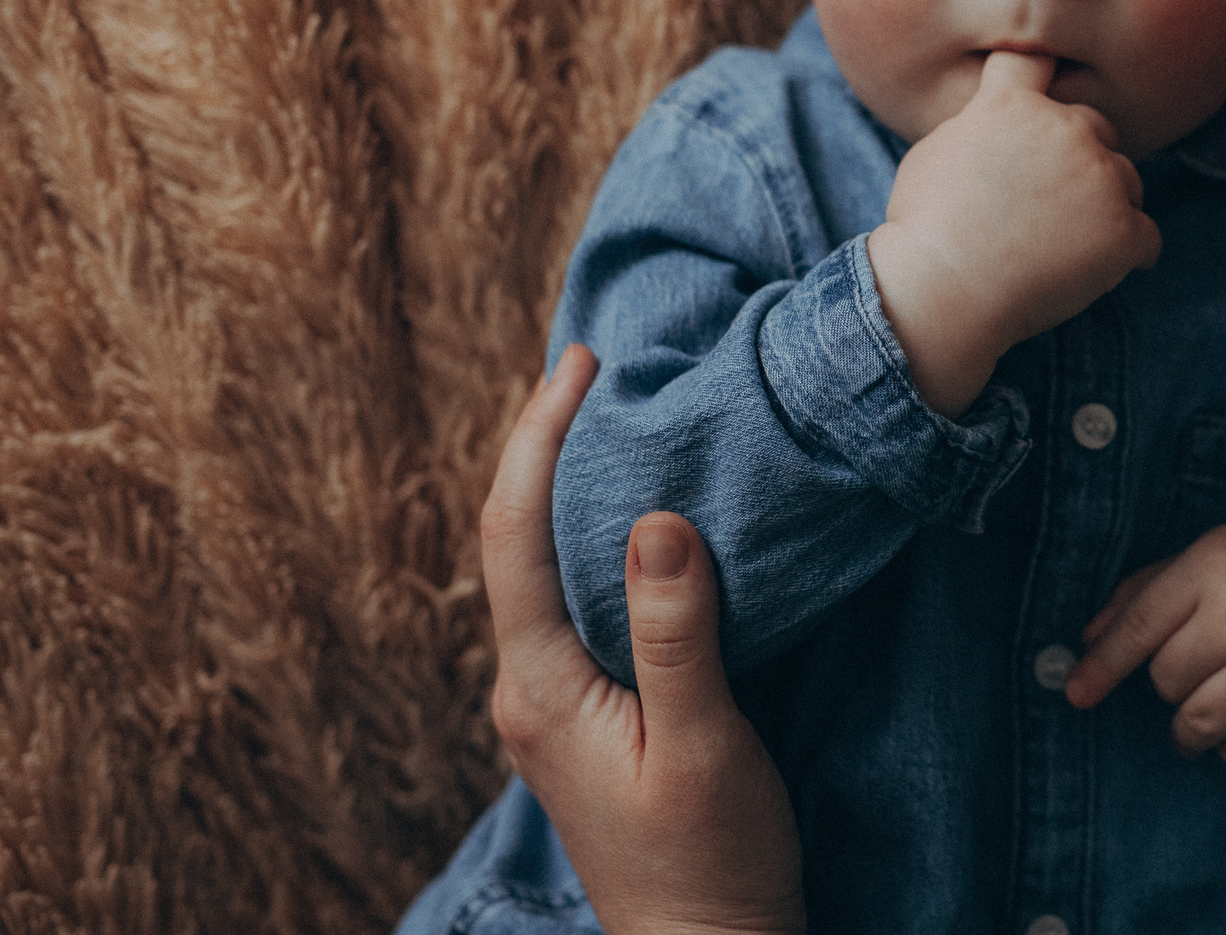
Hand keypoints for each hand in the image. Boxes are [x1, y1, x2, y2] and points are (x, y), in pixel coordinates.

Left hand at [482, 344, 805, 934]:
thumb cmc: (713, 861)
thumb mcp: (706, 744)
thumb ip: (678, 632)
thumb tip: (654, 517)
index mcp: (540, 689)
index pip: (513, 534)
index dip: (538, 438)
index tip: (581, 365)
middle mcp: (527, 691)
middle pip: (512, 540)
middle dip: (544, 446)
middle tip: (593, 367)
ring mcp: (550, 708)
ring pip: (541, 570)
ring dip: (567, 489)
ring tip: (610, 418)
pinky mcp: (584, 719)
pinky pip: (571, 602)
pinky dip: (592, 540)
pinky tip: (633, 519)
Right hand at [867, 50, 1162, 416]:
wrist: (943, 289)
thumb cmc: (926, 228)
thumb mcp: (937, 150)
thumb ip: (981, 123)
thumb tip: (997, 120)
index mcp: (1015, 105)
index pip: (1040, 63)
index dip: (1048, 72)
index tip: (1055, 79)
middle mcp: (1064, 129)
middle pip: (1097, 127)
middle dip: (1082, 158)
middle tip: (1054, 202)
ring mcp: (1099, 177)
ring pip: (1128, 181)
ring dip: (1108, 204)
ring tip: (1067, 243)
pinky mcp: (1122, 229)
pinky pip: (1146, 237)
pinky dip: (1129, 254)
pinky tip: (1097, 269)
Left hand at [1062, 521, 1225, 766]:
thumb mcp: (1207, 558)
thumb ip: (1143, 594)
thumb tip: (1087, 642)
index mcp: (1218, 566)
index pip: (1141, 626)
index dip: (1103, 665)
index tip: (1076, 693)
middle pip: (1166, 680)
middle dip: (1173, 677)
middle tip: (1206, 658)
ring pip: (1196, 724)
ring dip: (1191, 722)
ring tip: (1214, 696)